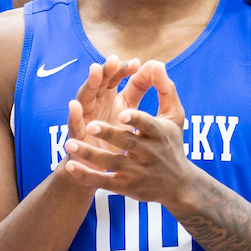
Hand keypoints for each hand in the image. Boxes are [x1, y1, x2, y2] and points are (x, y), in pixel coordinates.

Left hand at [63, 60, 190, 206]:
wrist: (179, 186)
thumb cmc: (173, 144)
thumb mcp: (175, 117)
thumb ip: (165, 89)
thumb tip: (156, 63)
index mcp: (160, 134)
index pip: (148, 125)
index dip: (136, 119)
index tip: (123, 113)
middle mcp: (149, 154)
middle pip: (127, 143)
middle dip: (109, 134)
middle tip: (91, 125)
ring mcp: (136, 172)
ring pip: (111, 163)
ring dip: (90, 154)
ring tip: (70, 143)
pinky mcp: (127, 187)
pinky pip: (104, 182)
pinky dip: (86, 176)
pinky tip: (70, 166)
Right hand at [66, 55, 143, 156]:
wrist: (104, 167)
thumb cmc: (116, 135)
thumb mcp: (129, 109)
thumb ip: (138, 88)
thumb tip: (153, 64)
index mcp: (108, 95)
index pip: (114, 77)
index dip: (124, 69)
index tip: (137, 64)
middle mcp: (95, 103)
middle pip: (99, 83)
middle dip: (106, 70)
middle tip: (114, 59)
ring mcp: (85, 117)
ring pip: (85, 97)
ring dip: (89, 84)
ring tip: (95, 70)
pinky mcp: (77, 136)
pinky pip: (74, 124)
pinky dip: (74, 114)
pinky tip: (75, 105)